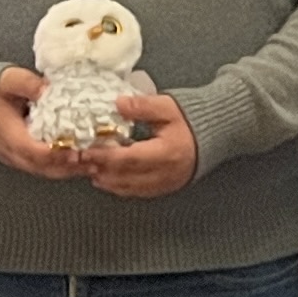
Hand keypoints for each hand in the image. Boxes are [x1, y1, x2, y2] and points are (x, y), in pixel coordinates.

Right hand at [0, 66, 91, 181]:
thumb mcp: (8, 80)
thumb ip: (27, 84)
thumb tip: (48, 89)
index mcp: (7, 135)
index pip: (33, 151)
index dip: (57, 154)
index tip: (78, 151)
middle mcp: (11, 153)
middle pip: (43, 168)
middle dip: (70, 166)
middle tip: (95, 160)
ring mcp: (16, 159)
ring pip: (45, 172)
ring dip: (70, 170)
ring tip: (95, 163)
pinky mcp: (22, 159)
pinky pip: (44, 169)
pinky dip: (63, 168)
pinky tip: (81, 162)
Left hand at [83, 92, 200, 200]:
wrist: (216, 135)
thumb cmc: (191, 120)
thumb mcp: (168, 106)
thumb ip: (142, 106)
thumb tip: (118, 104)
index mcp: (166, 152)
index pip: (129, 158)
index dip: (105, 156)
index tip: (86, 151)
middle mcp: (165, 173)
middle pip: (125, 177)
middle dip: (100, 169)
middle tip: (81, 161)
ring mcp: (165, 183)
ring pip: (129, 188)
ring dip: (107, 180)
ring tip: (90, 169)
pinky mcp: (165, 188)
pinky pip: (137, 192)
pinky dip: (119, 187)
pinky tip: (108, 179)